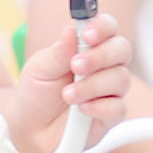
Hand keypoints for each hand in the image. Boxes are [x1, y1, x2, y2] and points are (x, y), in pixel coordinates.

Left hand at [4, 13, 131, 152]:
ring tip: (67, 94)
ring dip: (92, 85)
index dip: (103, 26)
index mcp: (89, 46)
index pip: (108, 27)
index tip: (86, 34)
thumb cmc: (37, 91)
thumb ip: (59, 51)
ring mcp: (110, 91)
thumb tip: (71, 30)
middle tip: (75, 65)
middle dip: (100, 56)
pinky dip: (98, 107)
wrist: (30, 126)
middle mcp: (105, 66)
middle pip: (122, 49)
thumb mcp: (40, 68)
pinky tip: (80, 109)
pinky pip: (118, 108)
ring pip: (121, 79)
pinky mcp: (111, 116)